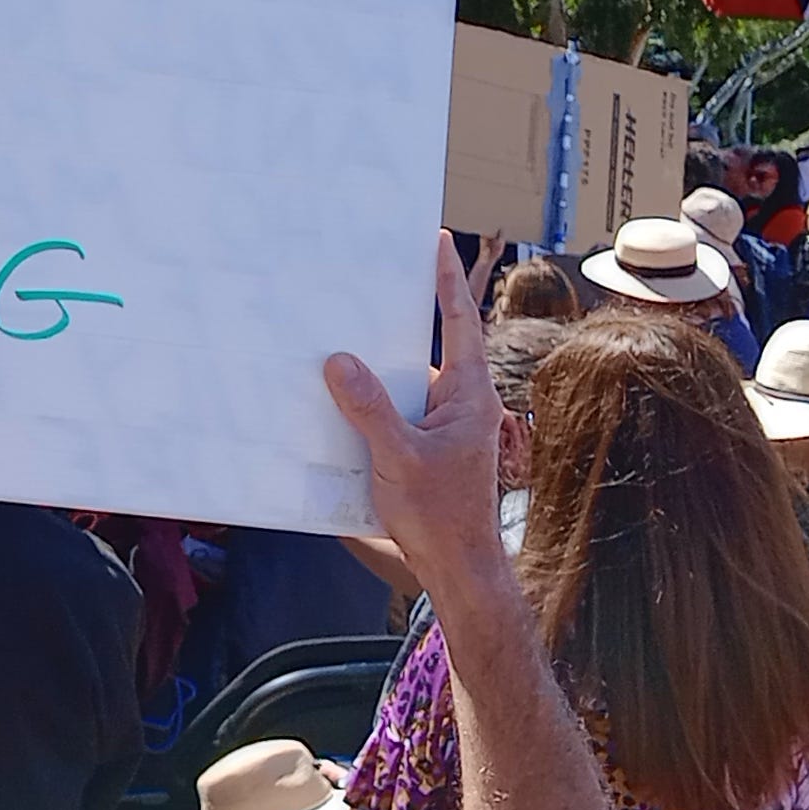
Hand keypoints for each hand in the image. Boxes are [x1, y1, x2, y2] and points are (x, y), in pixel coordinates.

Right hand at [323, 238, 506, 607]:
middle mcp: (462, 404)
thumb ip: (369, 409)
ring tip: (342, 342)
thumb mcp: (398, 458)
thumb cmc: (441, 515)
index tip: (437, 244)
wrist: (458, 565)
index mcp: (469, 396)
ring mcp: (446, 427)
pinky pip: (399, 411)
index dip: (446, 283)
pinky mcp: (428, 448)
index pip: (458, 325)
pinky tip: (341, 403)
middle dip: (403, 316)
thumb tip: (339, 362)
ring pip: (409, 383)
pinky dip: (374, 402)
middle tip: (375, 280)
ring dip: (380, 368)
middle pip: (430, 347)